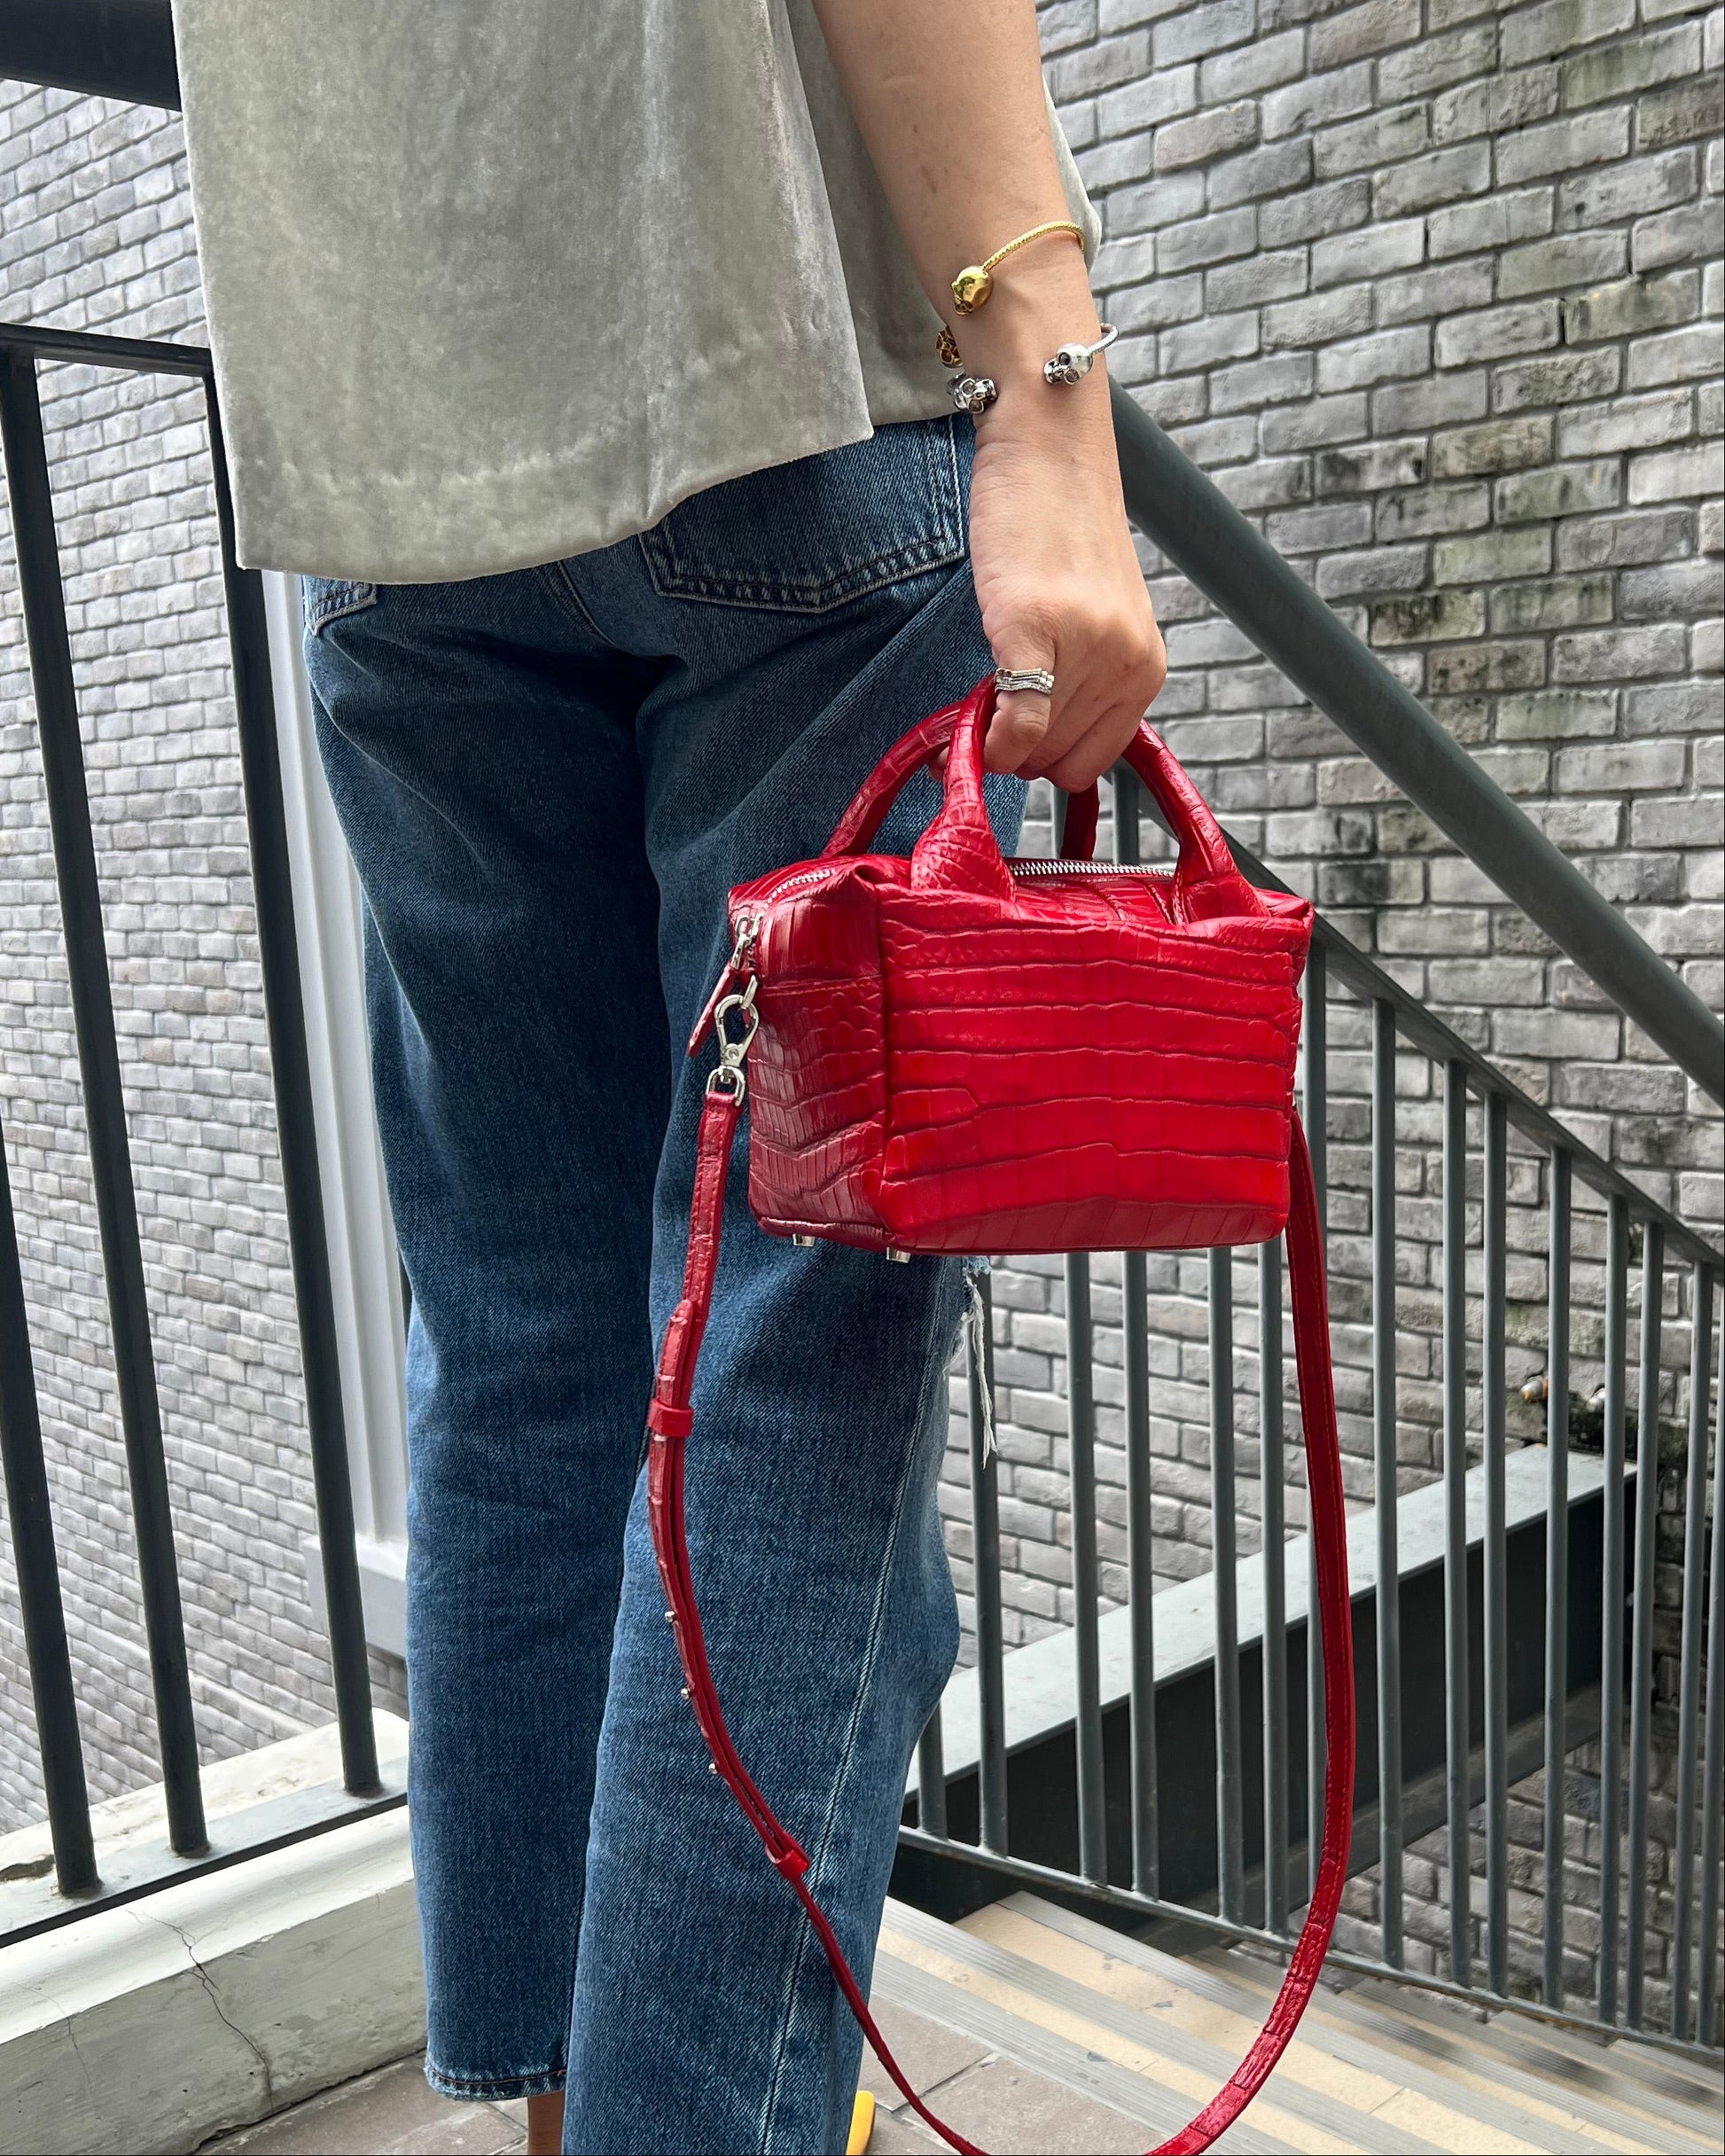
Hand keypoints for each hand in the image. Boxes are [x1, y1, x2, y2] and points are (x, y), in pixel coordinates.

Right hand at [958, 257, 1166, 789]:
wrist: (1048, 445)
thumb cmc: (1062, 530)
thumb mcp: (1094, 620)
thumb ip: (1080, 684)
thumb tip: (1025, 751)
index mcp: (1146, 667)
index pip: (1090, 763)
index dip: (1044, 759)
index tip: (1010, 740)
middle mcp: (1127, 662)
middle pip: (1058, 763)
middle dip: (1017, 749)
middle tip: (988, 707)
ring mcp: (1085, 645)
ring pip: (1031, 748)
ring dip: (994, 734)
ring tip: (983, 683)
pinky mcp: (1032, 625)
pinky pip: (1016, 722)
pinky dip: (988, 739)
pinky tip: (970, 722)